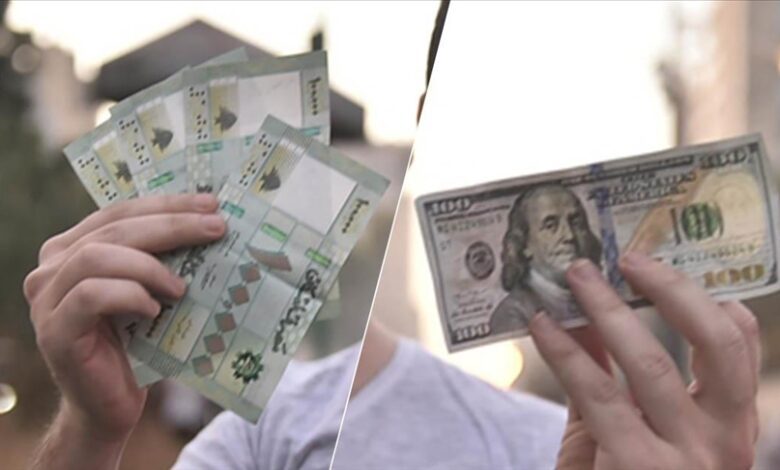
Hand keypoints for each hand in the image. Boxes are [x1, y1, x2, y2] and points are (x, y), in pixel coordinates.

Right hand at [24, 194, 225, 442]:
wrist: (110, 405)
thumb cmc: (136, 345)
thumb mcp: (149, 291)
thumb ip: (160, 258)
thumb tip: (211, 223)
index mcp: (72, 248)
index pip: (120, 212)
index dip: (166, 204)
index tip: (210, 204)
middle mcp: (51, 267)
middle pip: (114, 228)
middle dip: (171, 224)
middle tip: (215, 229)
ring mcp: (47, 298)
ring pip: (97, 255)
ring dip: (149, 265)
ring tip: (181, 287)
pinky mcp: (54, 330)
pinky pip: (91, 296)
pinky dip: (129, 295)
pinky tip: (155, 309)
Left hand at [530, 253, 758, 469]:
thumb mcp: (618, 425)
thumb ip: (607, 371)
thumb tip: (587, 310)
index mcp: (730, 427)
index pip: (741, 350)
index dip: (709, 299)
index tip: (664, 265)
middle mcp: (723, 442)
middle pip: (718, 345)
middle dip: (672, 290)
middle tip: (626, 258)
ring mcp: (688, 460)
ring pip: (651, 363)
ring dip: (607, 309)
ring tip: (574, 276)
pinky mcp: (640, 469)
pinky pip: (598, 392)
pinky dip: (565, 351)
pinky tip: (541, 325)